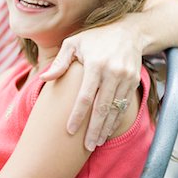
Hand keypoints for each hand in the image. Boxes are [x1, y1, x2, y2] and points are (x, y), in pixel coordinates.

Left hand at [40, 22, 141, 150]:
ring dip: (106, 127)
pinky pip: (124, 105)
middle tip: (87, 146)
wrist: (128, 31)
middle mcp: (112, 72)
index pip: (85, 96)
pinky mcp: (134, 81)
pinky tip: (108, 129)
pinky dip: (116, 119)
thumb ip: (59, 62)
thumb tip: (44, 78)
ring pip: (114, 109)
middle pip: (101, 107)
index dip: (77, 115)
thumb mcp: (73, 43)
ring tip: (97, 142)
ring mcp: (125, 78)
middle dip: (93, 129)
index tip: (69, 130)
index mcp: (95, 64)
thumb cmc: (95, 37)